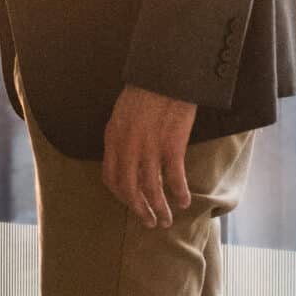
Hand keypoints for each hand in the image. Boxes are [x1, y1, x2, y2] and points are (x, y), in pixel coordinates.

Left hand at [103, 85, 196, 229]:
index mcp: (113, 138)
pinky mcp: (171, 145)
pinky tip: (185, 201)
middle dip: (139, 210)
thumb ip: (121, 137)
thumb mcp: (122, 113)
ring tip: (167, 220)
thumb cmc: (146, 90)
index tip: (131, 203)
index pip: (110, 178)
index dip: (120, 196)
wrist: (166, 73)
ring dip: (159, 208)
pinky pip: (173, 178)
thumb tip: (126, 158)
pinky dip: (179, 193)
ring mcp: (149, 147)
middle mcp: (127, 147)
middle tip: (150, 222)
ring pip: (150, 188)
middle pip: (129, 189)